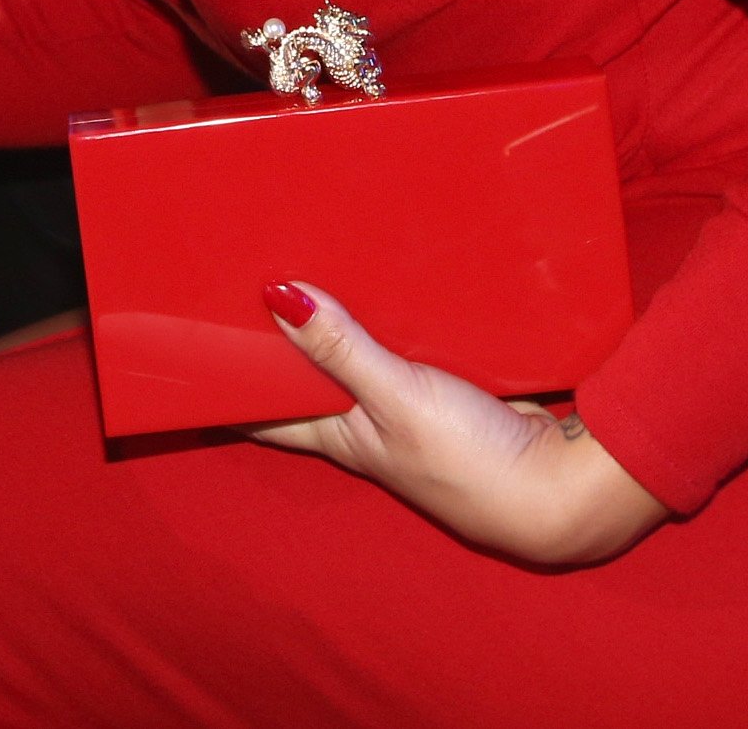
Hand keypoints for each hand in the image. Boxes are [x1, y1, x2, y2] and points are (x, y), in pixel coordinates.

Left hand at [243, 280, 666, 566]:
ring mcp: (410, 407)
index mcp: (340, 433)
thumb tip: (274, 298)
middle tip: (244, 276)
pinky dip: (396, 319)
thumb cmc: (472, 463)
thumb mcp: (397, 400)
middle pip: (309, 375)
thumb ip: (341, 349)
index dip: (226, 381)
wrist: (565, 487)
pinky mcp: (453, 388)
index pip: (264, 408)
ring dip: (340, 320)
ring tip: (307, 260)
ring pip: (359, 356)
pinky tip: (393, 281)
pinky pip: (409, 346)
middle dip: (281, 336)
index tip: (183, 343)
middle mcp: (367, 422)